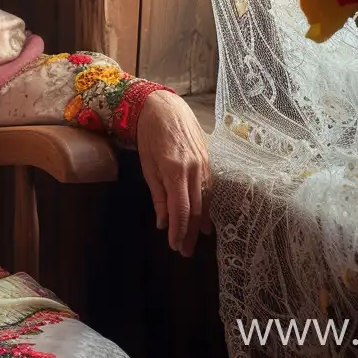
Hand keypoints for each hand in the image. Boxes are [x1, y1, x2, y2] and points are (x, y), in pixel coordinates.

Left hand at [135, 90, 211, 258]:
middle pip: (196, 209)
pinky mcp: (209, 161)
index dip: (178, 230)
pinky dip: (207, 206)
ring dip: (201, 222)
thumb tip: (163, 223)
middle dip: (190, 233)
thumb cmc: (149, 134)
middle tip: (185, 252)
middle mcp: (194, 169)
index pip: (181, 209)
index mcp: (175, 170)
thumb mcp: (147, 165)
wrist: (164, 105)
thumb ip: (158, 195)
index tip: (174, 246)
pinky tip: (205, 218)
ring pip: (206, 201)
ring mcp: (204, 165)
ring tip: (195, 240)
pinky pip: (210, 189)